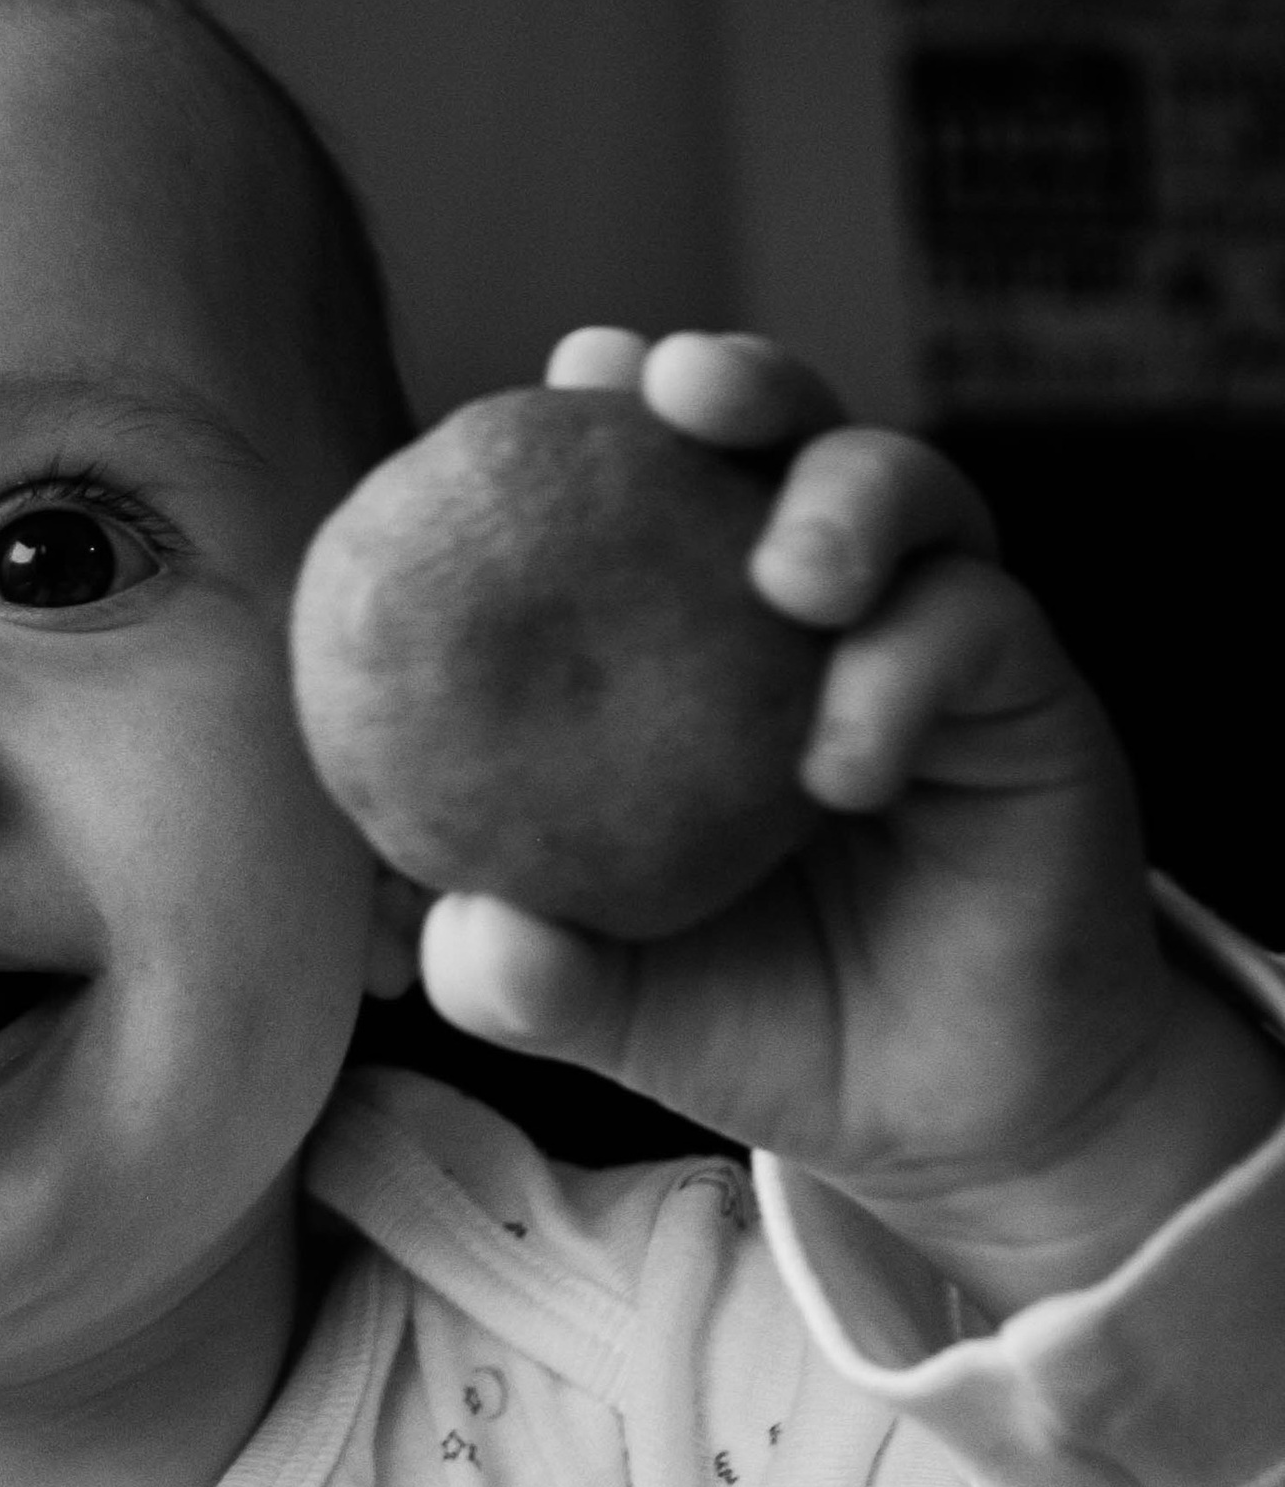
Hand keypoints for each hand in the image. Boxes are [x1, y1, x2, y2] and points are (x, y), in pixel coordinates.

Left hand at [419, 330, 1284, 1313]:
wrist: (934, 1113)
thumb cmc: (754, 1017)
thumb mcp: (609, 1005)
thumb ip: (520, 970)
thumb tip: (457, 932)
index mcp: (689, 631)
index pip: (639, 482)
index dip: (598, 405)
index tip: (562, 374)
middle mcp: (815, 604)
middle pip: (784, 431)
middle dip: (734, 377)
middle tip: (674, 388)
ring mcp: (930, 632)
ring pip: (910, 490)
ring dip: (847, 501)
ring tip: (794, 576)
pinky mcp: (1029, 694)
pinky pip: (977, 629)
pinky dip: (906, 669)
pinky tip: (844, 757)